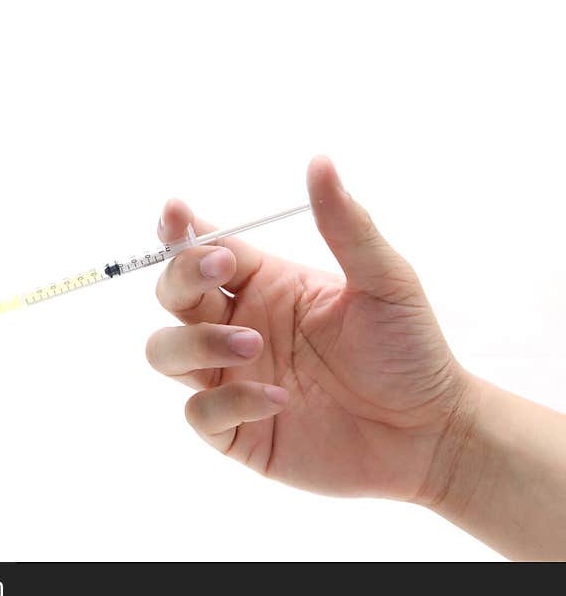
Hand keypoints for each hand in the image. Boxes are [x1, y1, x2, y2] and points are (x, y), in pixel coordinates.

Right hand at [146, 156, 472, 500]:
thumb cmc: (411, 351)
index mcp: (266, 284)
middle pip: (171, 294)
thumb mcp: (386, 281)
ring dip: (197, 342)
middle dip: (182, 278)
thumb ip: (348, 226)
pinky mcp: (236, 430)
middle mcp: (239, 326)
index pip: (203, 250)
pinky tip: (280, 400)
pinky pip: (198, 413)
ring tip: (252, 345)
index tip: (177, 215)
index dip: (181, 232)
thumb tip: (321, 161)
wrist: (430, 434)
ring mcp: (233, 379)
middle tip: (221, 273)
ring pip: (165, 352)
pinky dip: (229, 403)